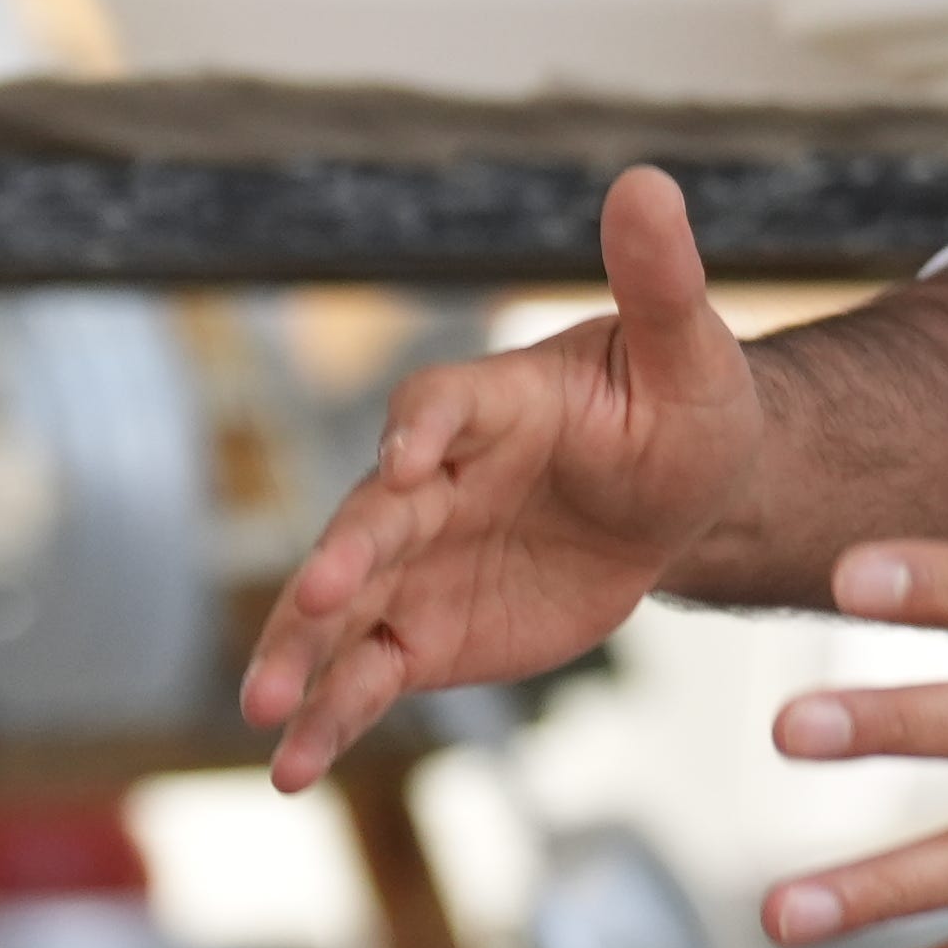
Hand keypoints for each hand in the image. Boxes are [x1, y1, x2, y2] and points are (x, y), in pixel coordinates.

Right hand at [242, 166, 761, 789]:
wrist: (680, 492)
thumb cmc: (683, 406)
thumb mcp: (688, 352)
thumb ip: (659, 280)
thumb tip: (649, 179)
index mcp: (492, 403)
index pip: (441, 405)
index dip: (422, 429)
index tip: (410, 459)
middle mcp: (434, 481)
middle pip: (374, 516)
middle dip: (342, 559)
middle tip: (320, 600)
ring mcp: (418, 561)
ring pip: (343, 608)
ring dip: (298, 653)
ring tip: (259, 709)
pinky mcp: (425, 632)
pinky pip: (366, 677)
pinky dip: (329, 718)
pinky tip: (293, 769)